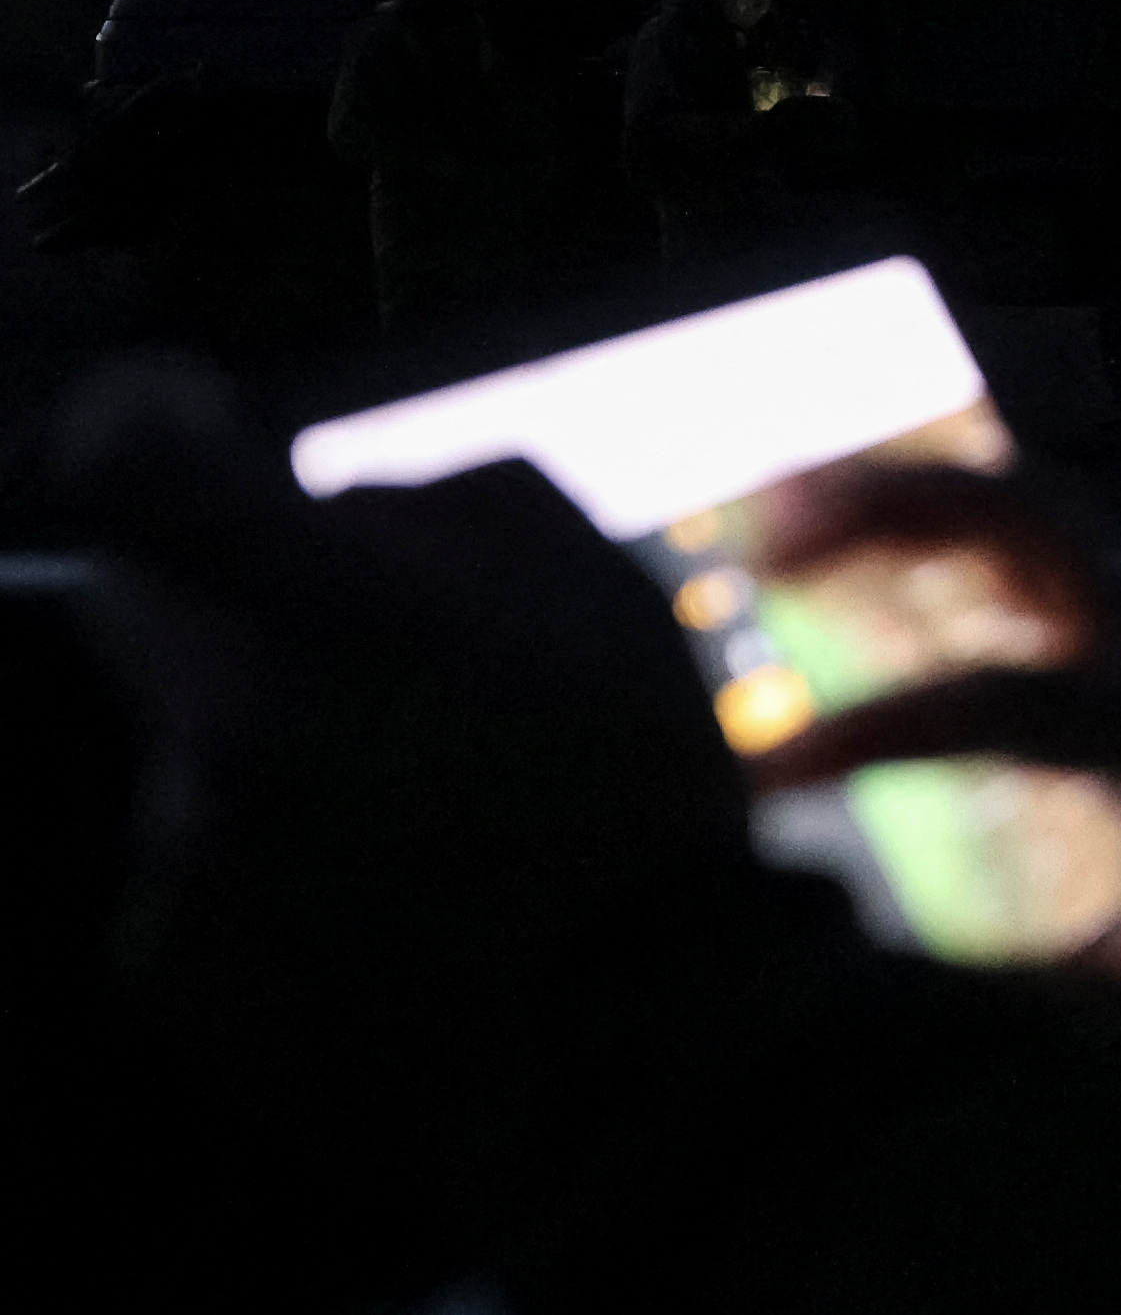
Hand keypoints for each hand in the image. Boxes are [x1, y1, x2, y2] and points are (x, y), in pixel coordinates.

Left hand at [39, 357, 835, 1294]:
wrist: (632, 1053)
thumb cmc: (637, 797)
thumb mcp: (600, 588)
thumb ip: (444, 511)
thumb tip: (325, 503)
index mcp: (329, 627)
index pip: (133, 470)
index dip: (141, 420)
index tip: (185, 417)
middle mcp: (216, 744)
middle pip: (137, 603)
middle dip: (225, 602)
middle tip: (357, 656)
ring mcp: (175, 872)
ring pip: (180, 744)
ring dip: (264, 753)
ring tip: (407, 819)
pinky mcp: (161, 979)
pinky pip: (190, 870)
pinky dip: (264, 872)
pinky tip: (379, 904)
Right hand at [744, 462, 1120, 1128]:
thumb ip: (1100, 1019)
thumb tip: (949, 1032)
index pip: (1022, 701)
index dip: (889, 728)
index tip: (763, 779)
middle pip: (1034, 526)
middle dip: (901, 510)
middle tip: (762, 548)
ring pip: (1012, 508)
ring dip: (892, 493)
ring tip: (754, 515)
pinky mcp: (1095, 627)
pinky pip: (1002, 543)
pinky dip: (905, 523)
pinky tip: (795, 536)